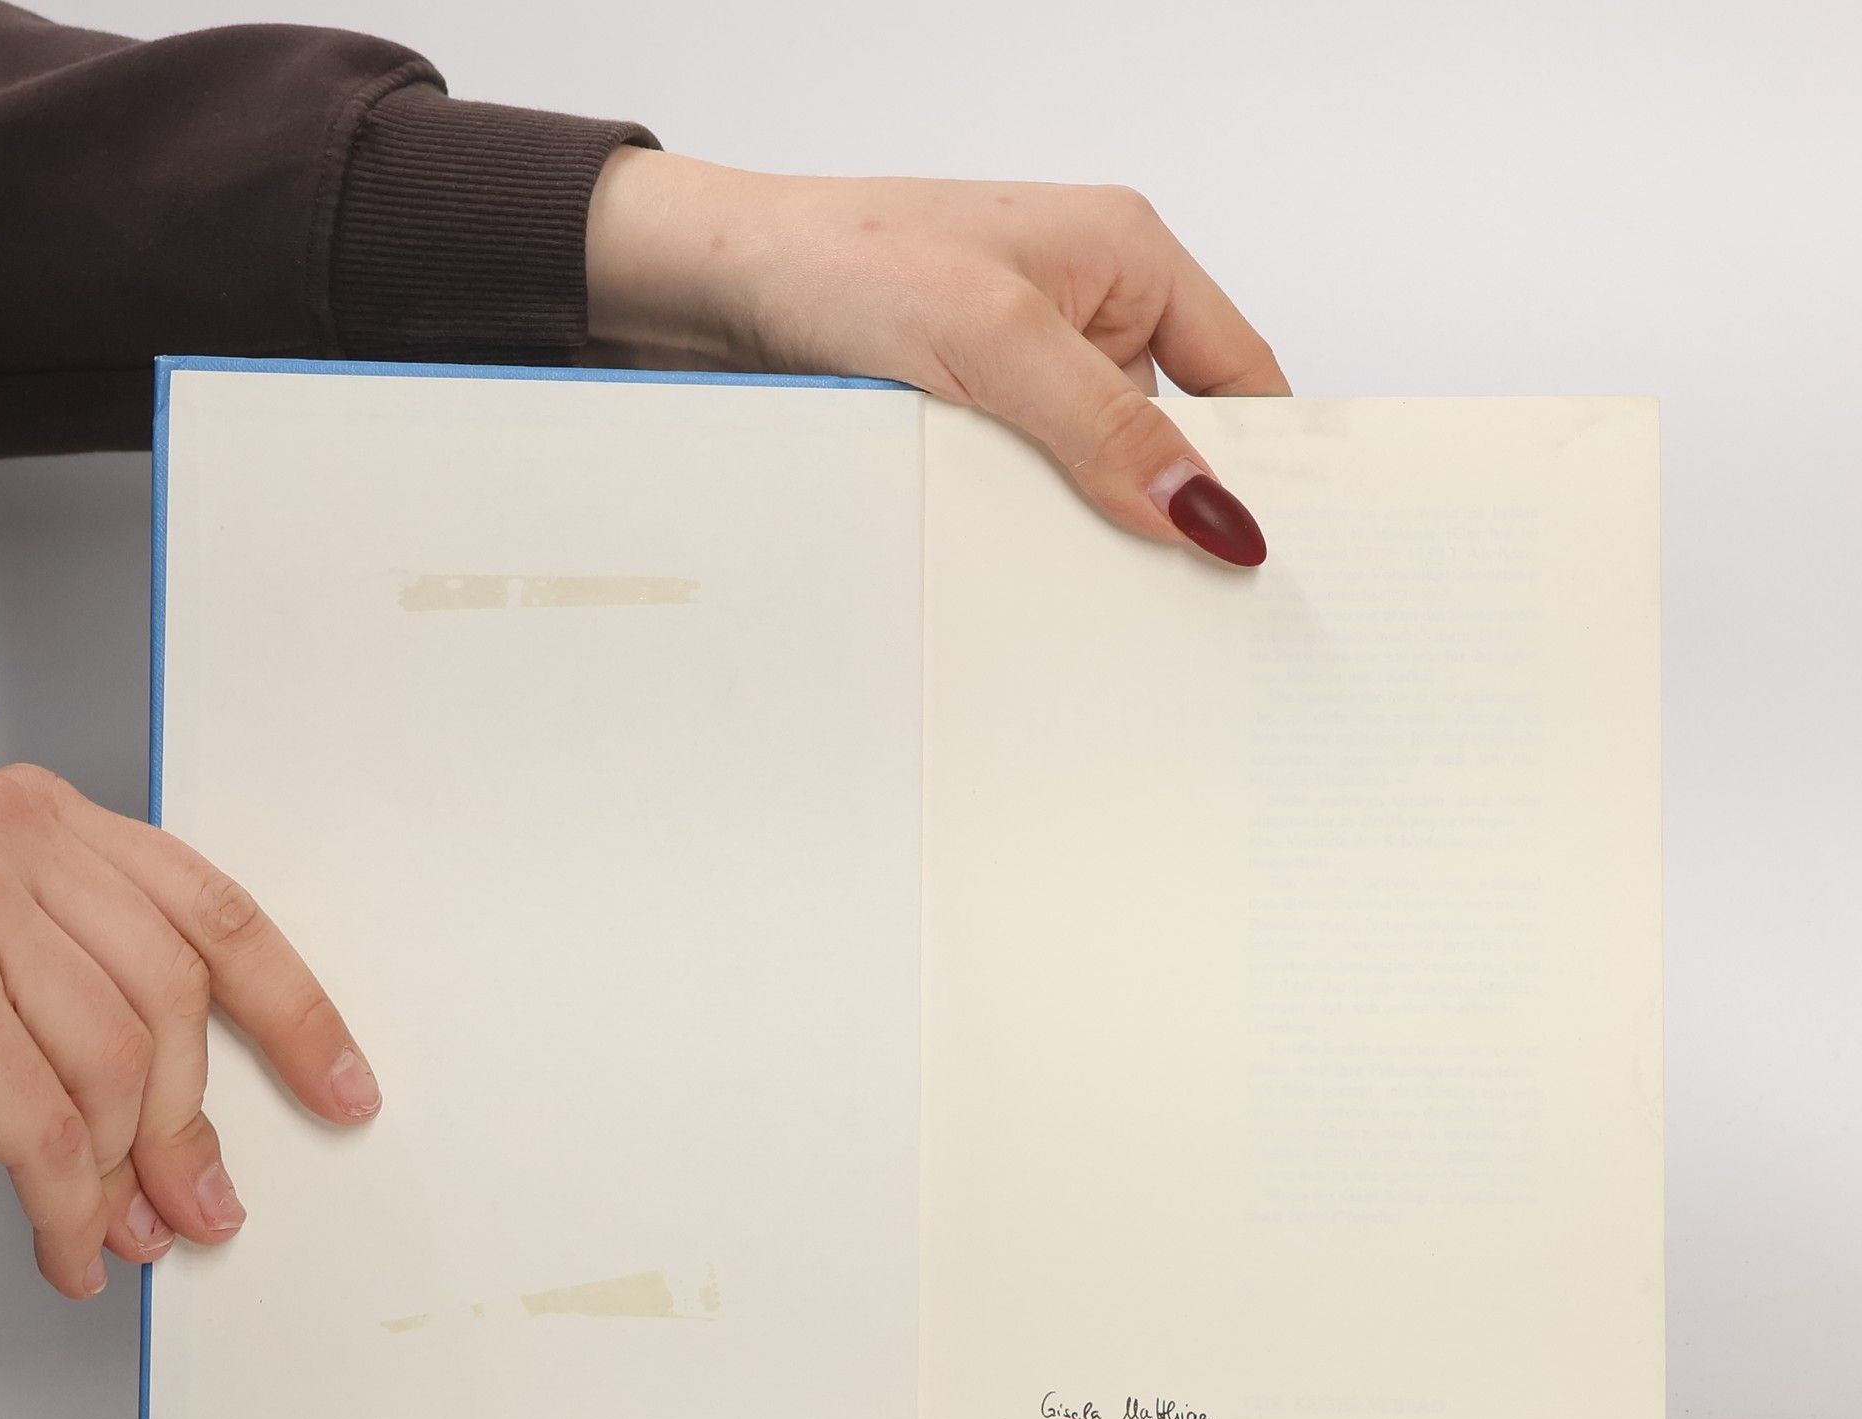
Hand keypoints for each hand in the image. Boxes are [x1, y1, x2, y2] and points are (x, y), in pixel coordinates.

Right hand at [0, 764, 379, 1298]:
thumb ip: (76, 978)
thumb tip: (172, 1133)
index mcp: (49, 820)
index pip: (219, 917)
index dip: (297, 1014)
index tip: (344, 1088)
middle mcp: (12, 844)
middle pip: (171, 1005)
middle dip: (191, 1128)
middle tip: (200, 1208)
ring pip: (110, 1067)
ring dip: (123, 1176)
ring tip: (117, 1235)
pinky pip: (32, 1119)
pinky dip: (62, 1201)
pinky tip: (63, 1240)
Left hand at [586, 153, 1288, 565]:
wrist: (708, 285)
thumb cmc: (842, 259)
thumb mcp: (996, 340)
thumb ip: (1106, 428)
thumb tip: (1206, 511)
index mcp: (1126, 257)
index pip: (1239, 374)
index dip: (1262, 463)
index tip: (1268, 552)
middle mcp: (1085, 311)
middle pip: (1168, 437)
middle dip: (1169, 511)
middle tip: (1188, 602)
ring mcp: (1022, 369)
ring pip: (1091, 476)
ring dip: (1086, 529)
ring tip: (1094, 598)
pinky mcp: (968, 417)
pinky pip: (1025, 490)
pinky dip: (1024, 532)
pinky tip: (1021, 575)